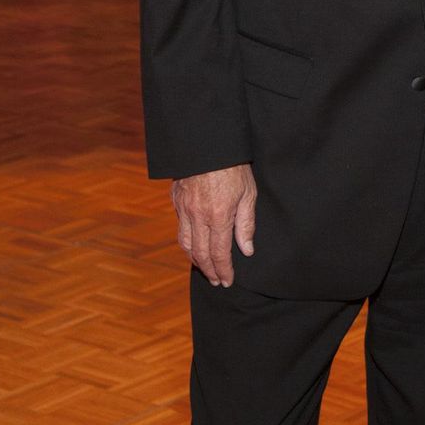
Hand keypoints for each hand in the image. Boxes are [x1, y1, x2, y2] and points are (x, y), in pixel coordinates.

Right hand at [171, 164, 256, 286]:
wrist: (208, 143)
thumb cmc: (234, 166)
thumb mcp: (248, 193)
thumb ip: (246, 223)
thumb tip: (246, 250)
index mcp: (218, 216)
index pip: (219, 254)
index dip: (224, 271)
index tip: (228, 281)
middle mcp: (198, 216)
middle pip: (200, 254)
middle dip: (209, 271)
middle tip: (217, 281)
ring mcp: (184, 208)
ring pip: (185, 243)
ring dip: (195, 259)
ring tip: (205, 268)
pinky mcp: (176, 199)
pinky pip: (179, 227)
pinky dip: (186, 241)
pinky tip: (193, 243)